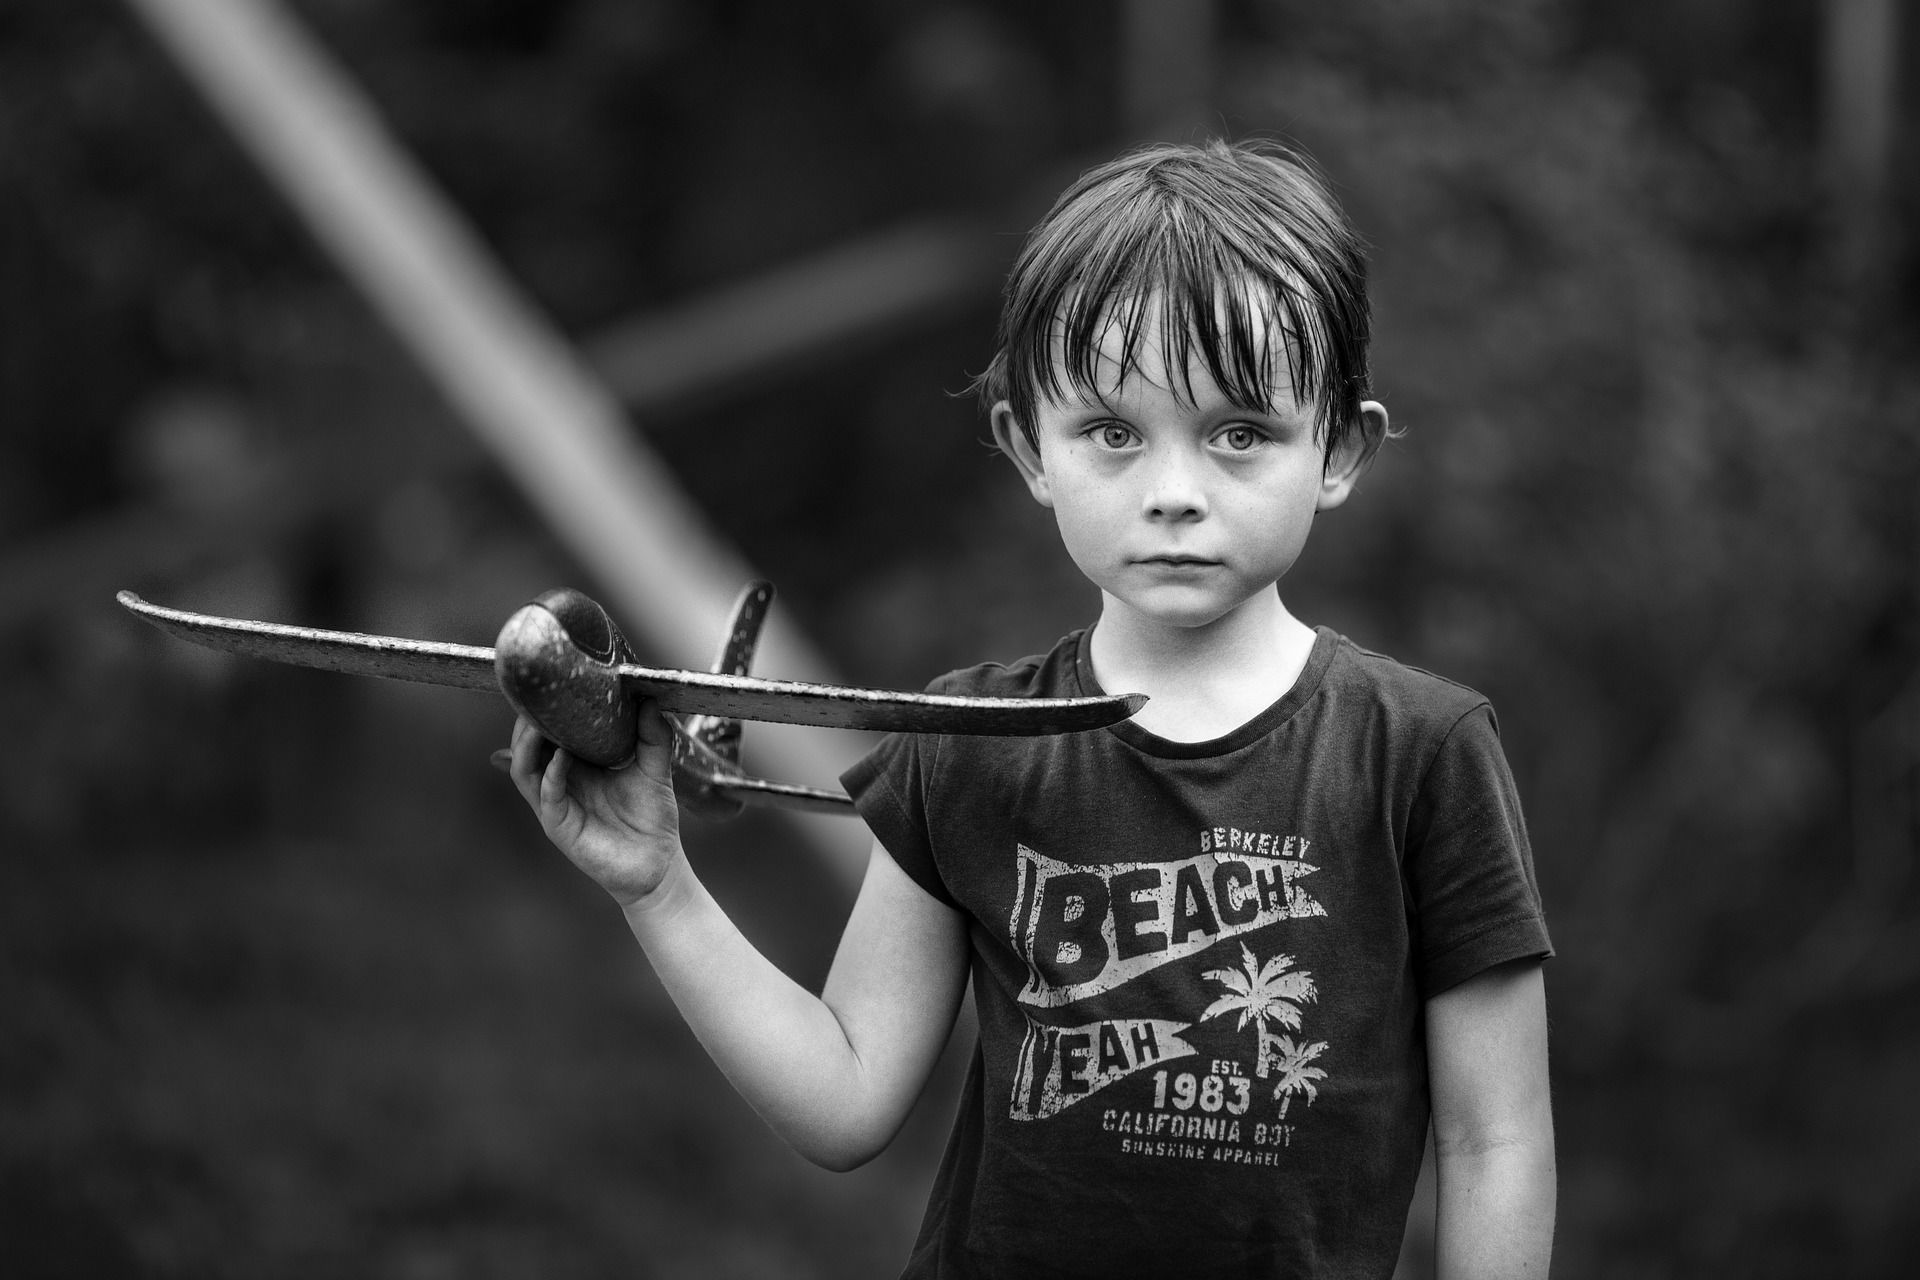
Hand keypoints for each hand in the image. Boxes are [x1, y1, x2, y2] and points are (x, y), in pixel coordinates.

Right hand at [506, 701, 683, 907]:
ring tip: (537, 723)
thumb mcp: (656, 769)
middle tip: (535, 695)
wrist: (659, 865)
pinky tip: (561, 757)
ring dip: (527, 745)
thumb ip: (653, 736)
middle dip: (526, 722)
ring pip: (524, 769)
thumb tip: (649, 698)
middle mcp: (559, 781)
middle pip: (526, 747)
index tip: (550, 681)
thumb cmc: (652, 818)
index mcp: (576, 765)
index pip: (548, 732)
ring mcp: (556, 804)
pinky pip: (547, 796)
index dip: (544, 710)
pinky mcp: (560, 826)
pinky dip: (551, 774)